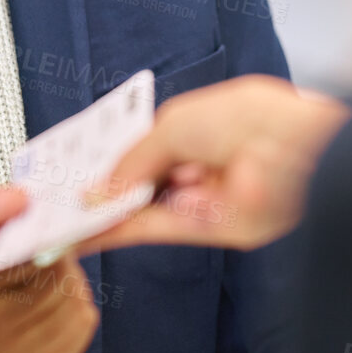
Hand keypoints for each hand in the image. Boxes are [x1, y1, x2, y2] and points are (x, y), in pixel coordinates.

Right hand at [0, 187, 100, 352]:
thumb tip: (19, 200)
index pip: (16, 260)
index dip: (37, 232)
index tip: (37, 215)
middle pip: (50, 279)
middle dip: (54, 249)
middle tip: (40, 234)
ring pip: (69, 299)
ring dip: (65, 273)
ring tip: (38, 263)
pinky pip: (79, 324)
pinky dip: (74, 300)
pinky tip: (48, 292)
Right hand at [77, 75, 350, 252]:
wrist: (293, 150)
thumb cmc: (248, 119)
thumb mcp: (171, 127)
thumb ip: (132, 160)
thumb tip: (100, 189)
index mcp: (198, 124)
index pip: (143, 143)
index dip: (109, 156)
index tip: (75, 166)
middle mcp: (200, 161)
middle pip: (140, 178)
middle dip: (102, 185)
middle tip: (58, 195)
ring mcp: (202, 195)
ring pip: (141, 206)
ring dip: (102, 212)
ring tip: (60, 217)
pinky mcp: (205, 227)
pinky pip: (152, 230)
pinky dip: (117, 233)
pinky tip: (86, 234)